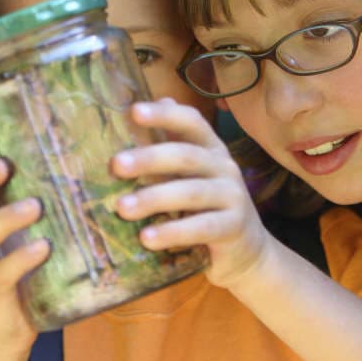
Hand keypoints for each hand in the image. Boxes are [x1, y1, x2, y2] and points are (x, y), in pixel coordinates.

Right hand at [0, 137, 46, 356]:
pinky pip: (2, 274)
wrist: (2, 336)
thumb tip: (47, 163)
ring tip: (35, 206)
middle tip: (3, 164)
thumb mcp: (9, 238)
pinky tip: (43, 246)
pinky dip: (22, 258)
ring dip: (5, 218)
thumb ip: (17, 205)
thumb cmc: (12, 276)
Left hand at [110, 99, 273, 289]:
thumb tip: (135, 110)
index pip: (191, 122)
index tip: (134, 112)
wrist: (246, 250)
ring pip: (191, 192)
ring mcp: (233, 196)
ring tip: (122, 208)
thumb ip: (168, 148)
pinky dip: (173, 232)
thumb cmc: (207, 207)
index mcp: (211, 149)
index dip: (165, 115)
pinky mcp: (234, 226)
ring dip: (154, 198)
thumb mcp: (189, 176)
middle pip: (186, 156)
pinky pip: (202, 227)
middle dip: (149, 158)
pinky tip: (147, 238)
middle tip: (116, 165)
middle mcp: (224, 166)